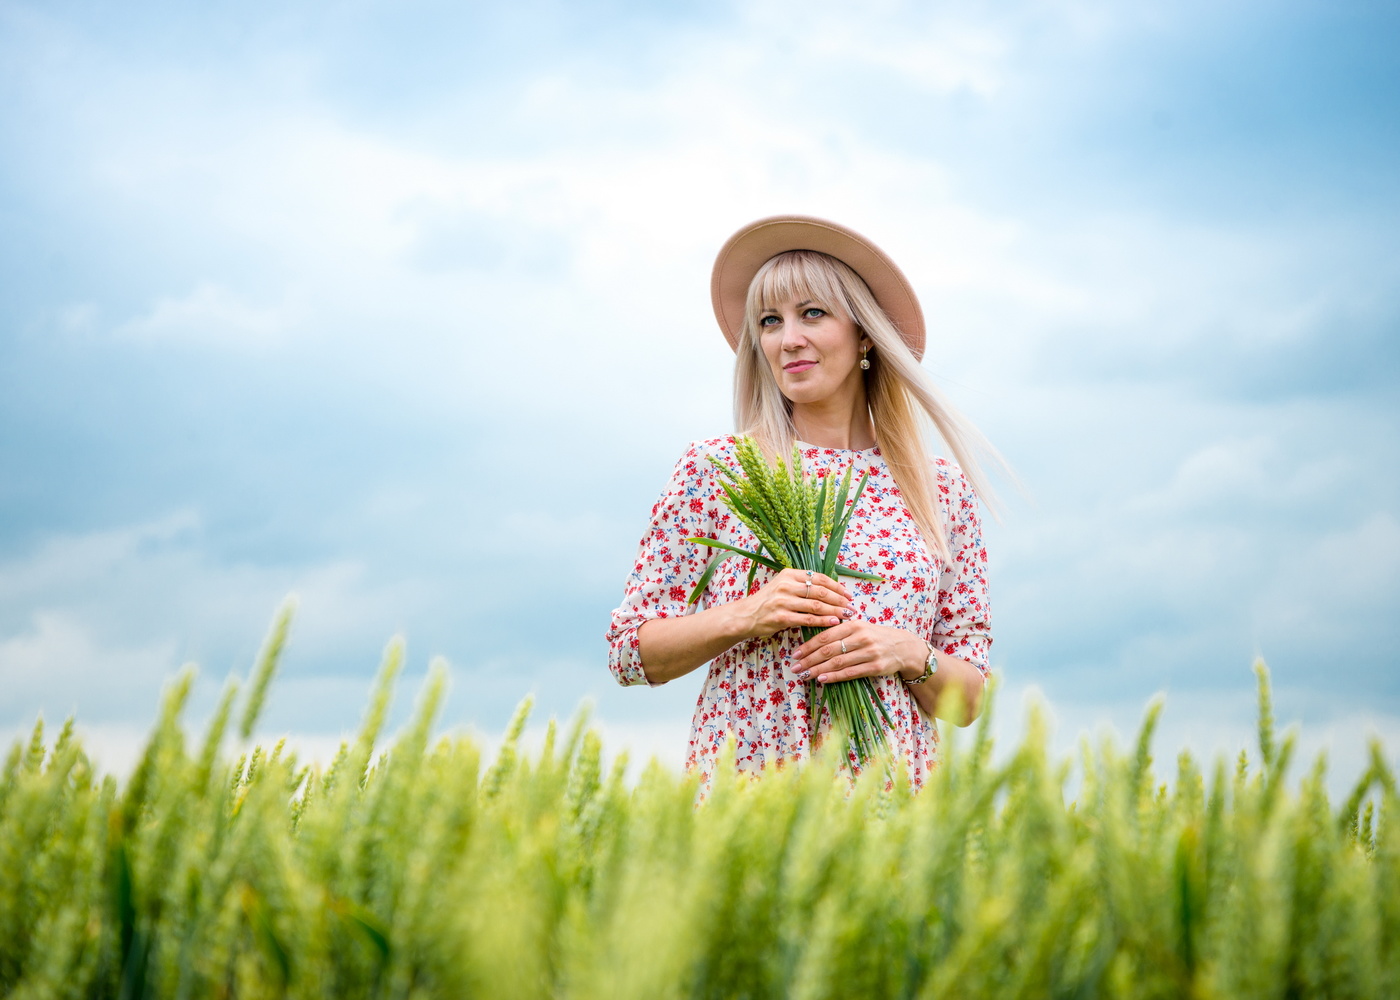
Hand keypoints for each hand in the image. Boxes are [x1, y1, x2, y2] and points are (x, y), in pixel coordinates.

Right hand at [728, 568, 854, 640]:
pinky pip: (808, 619)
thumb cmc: (768, 602)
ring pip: (816, 605)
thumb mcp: (783, 586)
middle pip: (820, 591)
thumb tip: (831, 589)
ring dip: (835, 611)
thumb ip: (802, 585)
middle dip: (839, 599)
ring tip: (847, 615)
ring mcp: (783, 601)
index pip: (819, 578)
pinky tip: (834, 622)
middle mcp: (786, 585)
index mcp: (788, 574)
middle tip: (851, 606)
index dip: (836, 586)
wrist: (746, 615)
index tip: (848, 594)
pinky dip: (823, 621)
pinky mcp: (781, 617)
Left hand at [790, 619, 925, 684]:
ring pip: (837, 662)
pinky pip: (850, 673)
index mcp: (854, 624)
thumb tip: (812, 640)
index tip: (795, 654)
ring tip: (805, 675)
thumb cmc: (876, 636)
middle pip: (829, 650)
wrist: (903, 646)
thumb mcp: (859, 627)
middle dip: (809, 660)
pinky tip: (822, 679)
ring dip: (818, 670)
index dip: (808, 646)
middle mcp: (861, 637)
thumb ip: (839, 631)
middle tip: (795, 668)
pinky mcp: (875, 667)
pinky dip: (834, 677)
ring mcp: (869, 652)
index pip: (825, 636)